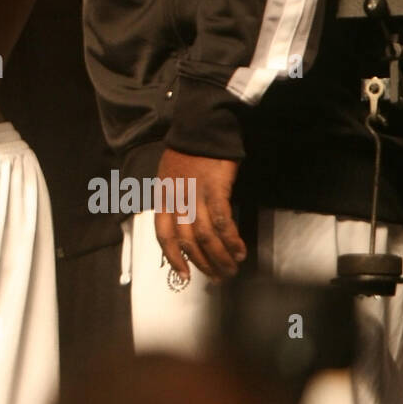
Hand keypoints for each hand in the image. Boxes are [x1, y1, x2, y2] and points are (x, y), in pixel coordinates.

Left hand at [154, 148, 245, 283]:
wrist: (202, 127)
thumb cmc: (188, 152)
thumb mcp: (169, 177)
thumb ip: (174, 201)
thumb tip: (186, 228)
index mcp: (163, 197)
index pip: (163, 235)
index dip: (174, 258)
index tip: (184, 276)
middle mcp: (177, 199)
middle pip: (187, 241)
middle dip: (203, 263)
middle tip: (218, 276)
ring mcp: (195, 195)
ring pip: (205, 236)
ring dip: (220, 257)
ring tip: (231, 268)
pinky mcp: (215, 189)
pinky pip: (222, 222)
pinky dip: (231, 240)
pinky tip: (239, 250)